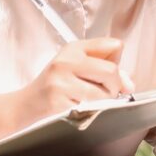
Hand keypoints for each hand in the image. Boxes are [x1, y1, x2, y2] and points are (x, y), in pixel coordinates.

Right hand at [18, 38, 133, 121]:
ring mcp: (62, 81)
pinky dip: (91, 110)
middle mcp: (67, 61)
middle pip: (110, 70)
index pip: (113, 45)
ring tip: (90, 101)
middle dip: (114, 86)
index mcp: (74, 48)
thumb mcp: (75, 67)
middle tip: (106, 92)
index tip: (115, 77)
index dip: (119, 63)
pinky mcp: (59, 101)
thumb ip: (103, 68)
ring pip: (103, 92)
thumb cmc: (54, 86)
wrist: (26, 104)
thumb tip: (129, 83)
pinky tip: (79, 107)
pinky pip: (90, 107)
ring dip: (104, 101)